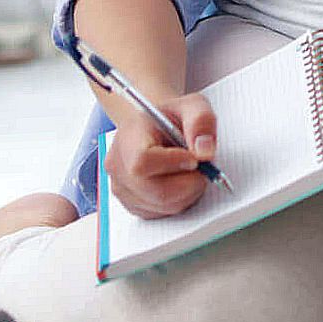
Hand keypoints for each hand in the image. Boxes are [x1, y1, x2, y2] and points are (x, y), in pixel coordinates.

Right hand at [103, 92, 218, 217]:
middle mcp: (118, 165)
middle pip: (155, 191)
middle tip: (201, 169)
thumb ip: (201, 121)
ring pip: (162, 206)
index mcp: (129, 135)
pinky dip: (179, 202)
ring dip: (187, 194)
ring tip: (190, 172)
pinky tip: (179, 183)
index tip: (193, 158)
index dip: (173, 164)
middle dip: (188, 183)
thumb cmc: (171, 118)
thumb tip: (204, 151)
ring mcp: (122, 188)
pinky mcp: (131, 205)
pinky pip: (161, 215)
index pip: (142, 161)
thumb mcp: (192, 106)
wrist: (155, 129)